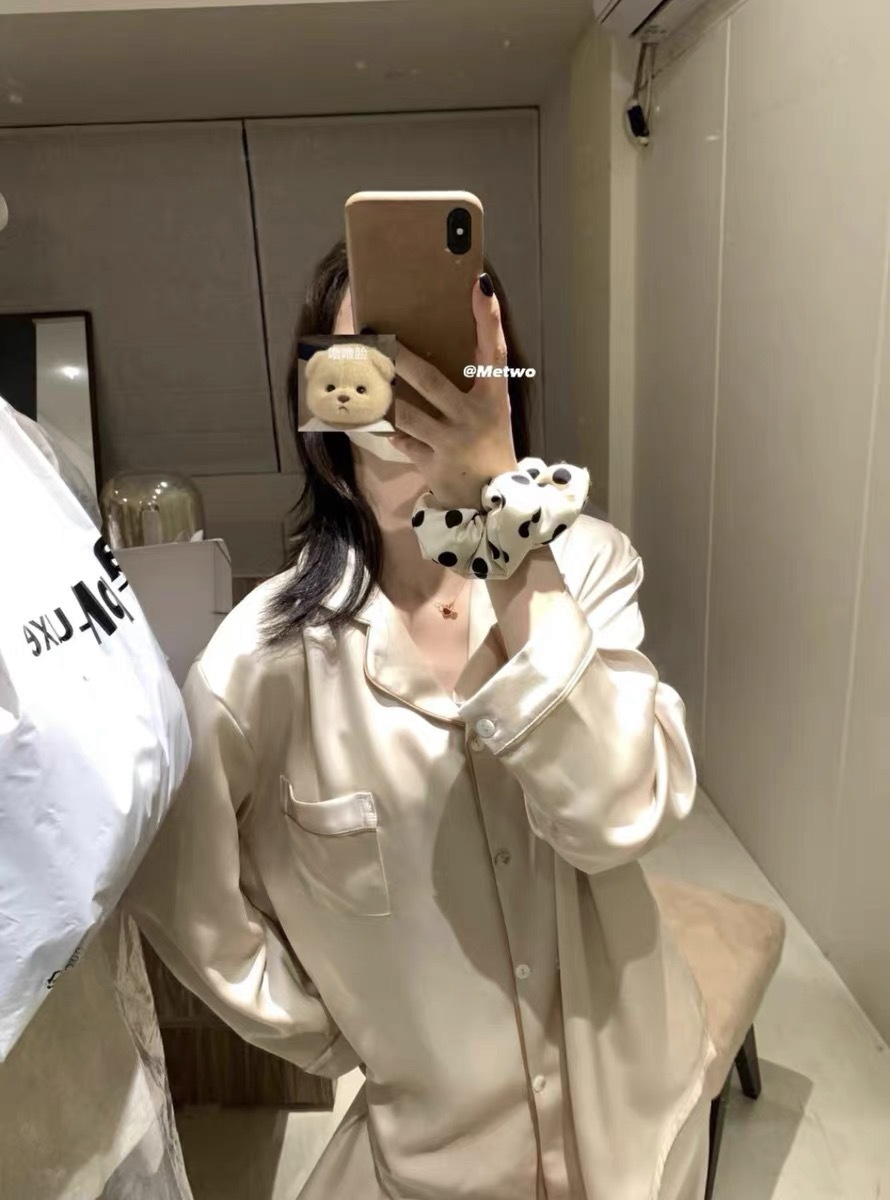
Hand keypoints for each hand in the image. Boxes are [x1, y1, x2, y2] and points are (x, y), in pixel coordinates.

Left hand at [389, 275, 518, 508]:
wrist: (491, 500)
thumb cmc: (488, 445)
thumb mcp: (492, 412)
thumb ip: (474, 383)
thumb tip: (438, 344)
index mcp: (494, 399)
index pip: (494, 352)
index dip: (489, 319)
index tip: (479, 286)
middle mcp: (472, 417)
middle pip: (430, 381)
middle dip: (400, 359)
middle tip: (374, 336)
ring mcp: (451, 441)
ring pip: (406, 412)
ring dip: (381, 395)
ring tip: (357, 374)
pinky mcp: (432, 462)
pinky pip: (401, 439)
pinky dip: (386, 429)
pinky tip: (369, 417)